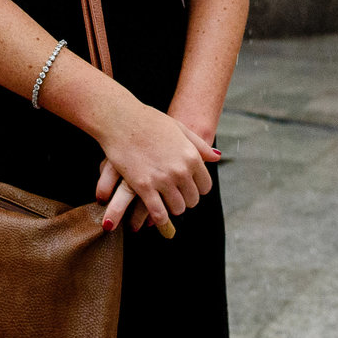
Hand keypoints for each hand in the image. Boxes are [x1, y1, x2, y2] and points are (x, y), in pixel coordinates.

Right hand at [92, 102, 218, 232]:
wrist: (121, 119)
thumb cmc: (149, 121)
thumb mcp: (179, 128)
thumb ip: (199, 145)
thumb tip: (217, 157)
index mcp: (191, 156)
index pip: (205, 186)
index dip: (197, 189)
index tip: (187, 188)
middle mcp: (181, 170)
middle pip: (192, 199)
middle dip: (185, 199)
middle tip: (174, 196)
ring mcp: (162, 179)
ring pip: (177, 208)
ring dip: (171, 208)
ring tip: (164, 203)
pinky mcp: (144, 186)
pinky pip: (158, 213)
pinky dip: (159, 218)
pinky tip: (155, 216)